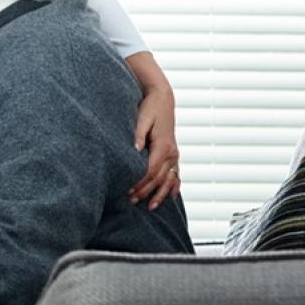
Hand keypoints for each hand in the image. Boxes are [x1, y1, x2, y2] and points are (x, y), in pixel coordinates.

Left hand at [128, 81, 180, 208]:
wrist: (162, 98)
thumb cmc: (150, 107)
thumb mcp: (142, 118)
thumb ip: (138, 135)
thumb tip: (134, 150)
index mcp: (163, 145)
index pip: (151, 170)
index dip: (140, 183)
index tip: (128, 191)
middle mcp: (171, 152)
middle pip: (159, 178)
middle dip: (146, 191)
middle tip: (131, 200)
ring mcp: (174, 154)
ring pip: (169, 179)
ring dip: (159, 193)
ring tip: (150, 206)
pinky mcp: (173, 153)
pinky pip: (176, 174)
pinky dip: (173, 186)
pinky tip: (170, 196)